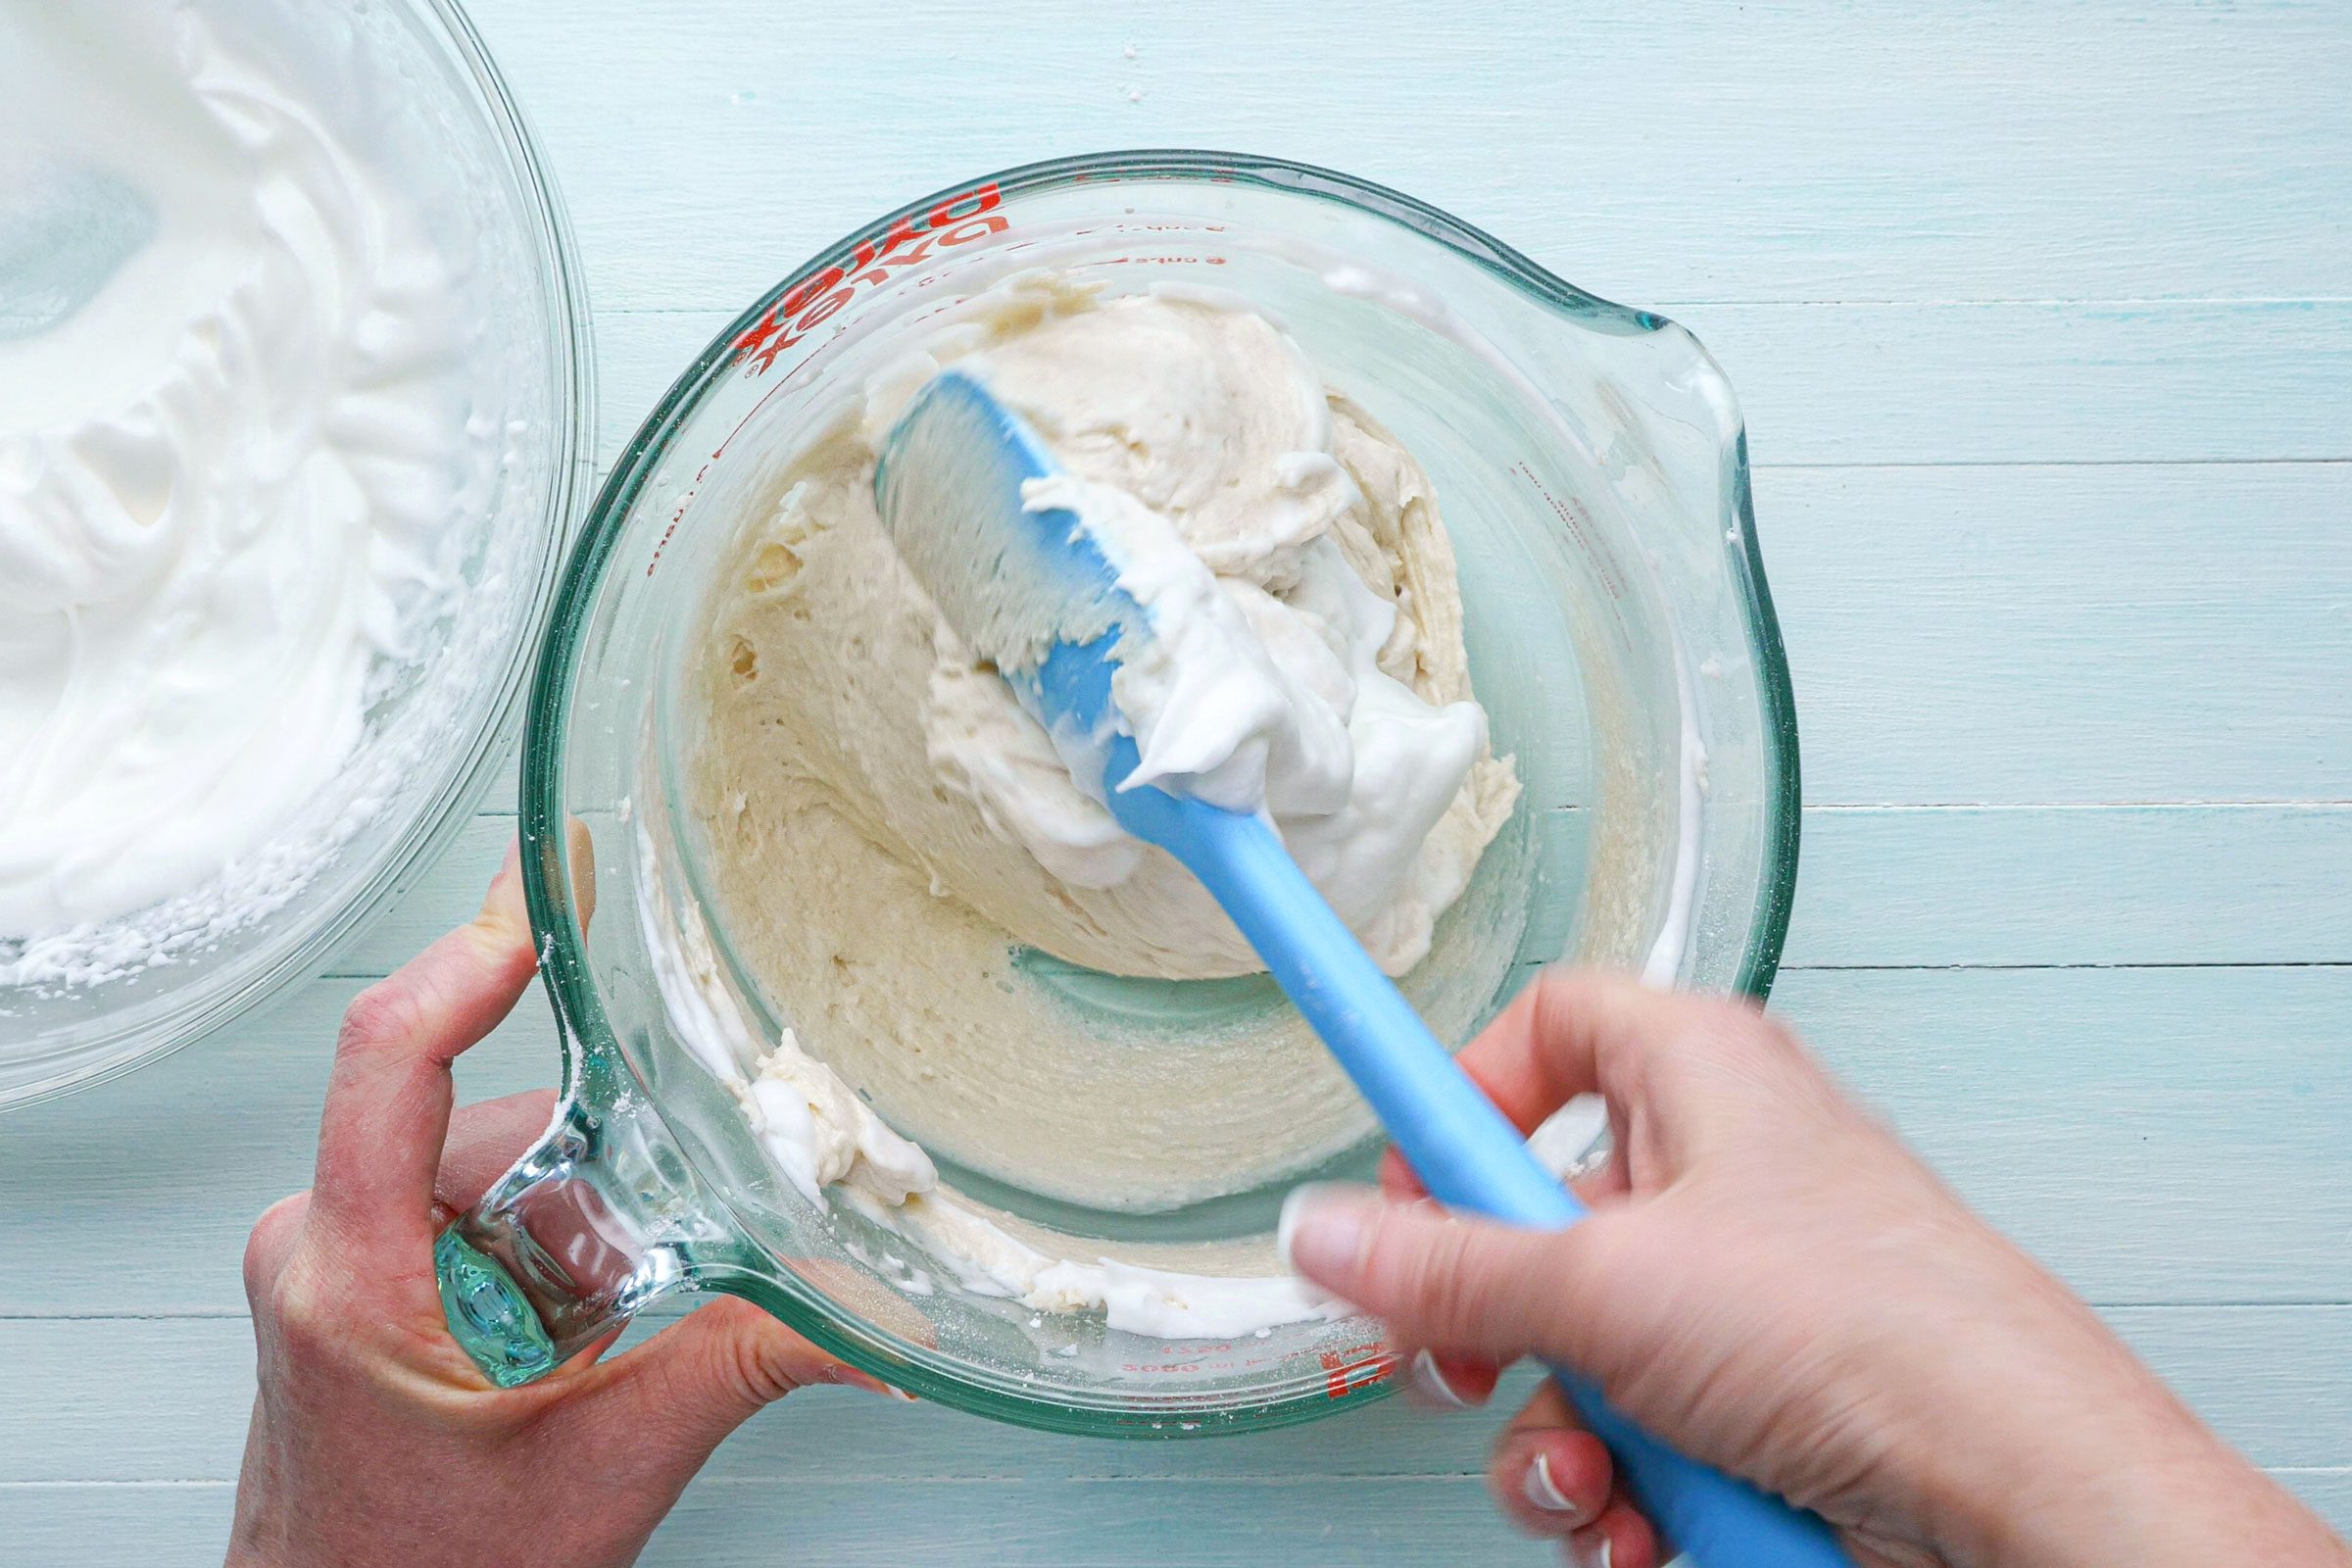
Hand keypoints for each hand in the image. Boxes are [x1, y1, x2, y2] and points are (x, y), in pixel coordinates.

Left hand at [229, 836, 895, 1567]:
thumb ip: (746, 1363)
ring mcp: (327, 1250)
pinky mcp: (350, 1260)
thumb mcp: (608, 1466)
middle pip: (492, 1117)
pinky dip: (541, 1241)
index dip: (472, 959)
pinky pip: (465, 1196)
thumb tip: (874, 1310)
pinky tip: (561, 1330)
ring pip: (491, 1158)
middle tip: (646, 1272)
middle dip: (598, 1179)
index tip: (544, 891)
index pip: (391, 1061)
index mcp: (356, 1279)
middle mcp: (320, 1242)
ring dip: (571, 1221)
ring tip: (591, 1337)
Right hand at [1281, 971, 2346, 1567]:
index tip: (1401, 1176)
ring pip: (1577, 1356)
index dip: (1465, 1092)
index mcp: (1699, 1076)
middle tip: (1459, 1361)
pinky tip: (1651, 1530)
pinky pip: (1639, 1439)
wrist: (2018, 1495)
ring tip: (1600, 1482)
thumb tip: (1326, 1236)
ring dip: (1561, 1441)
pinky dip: (1626, 1496)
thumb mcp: (1603, 1288)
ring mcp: (1741, 1301)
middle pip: (1538, 1220)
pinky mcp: (1760, 1410)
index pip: (1551, 1025)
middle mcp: (1722, 1176)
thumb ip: (1441, 1269)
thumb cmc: (1876, 1334)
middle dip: (1490, 1323)